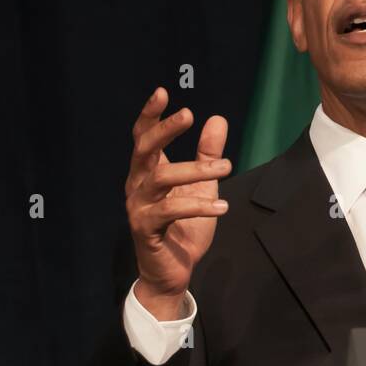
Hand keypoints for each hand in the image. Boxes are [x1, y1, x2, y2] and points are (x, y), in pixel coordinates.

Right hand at [124, 87, 229, 318]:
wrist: (173, 273)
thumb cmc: (185, 228)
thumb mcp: (203, 186)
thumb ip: (208, 154)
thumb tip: (217, 118)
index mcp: (148, 172)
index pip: (143, 137)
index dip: (150, 115)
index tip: (162, 92)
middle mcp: (137, 186)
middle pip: (144, 149)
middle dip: (165, 130)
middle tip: (189, 114)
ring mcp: (138, 207)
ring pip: (162, 177)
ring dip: (196, 169)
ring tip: (227, 167)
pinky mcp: (145, 229)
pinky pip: (170, 210)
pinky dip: (198, 205)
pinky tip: (222, 207)